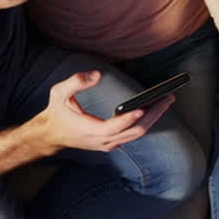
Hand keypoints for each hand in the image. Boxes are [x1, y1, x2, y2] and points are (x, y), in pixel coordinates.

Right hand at [32, 71, 172, 152]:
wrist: (51, 135)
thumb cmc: (56, 113)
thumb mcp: (59, 93)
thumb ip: (75, 82)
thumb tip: (96, 75)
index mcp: (91, 131)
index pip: (115, 127)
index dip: (129, 118)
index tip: (143, 106)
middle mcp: (104, 141)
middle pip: (135, 132)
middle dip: (153, 115)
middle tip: (168, 98)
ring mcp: (109, 144)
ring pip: (137, 134)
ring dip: (153, 118)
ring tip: (165, 100)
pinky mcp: (112, 142)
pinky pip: (133, 134)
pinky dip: (145, 121)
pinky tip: (153, 108)